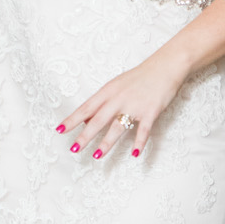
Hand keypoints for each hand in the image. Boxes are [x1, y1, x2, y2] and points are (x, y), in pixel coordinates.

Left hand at [57, 42, 190, 160]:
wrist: (164, 67)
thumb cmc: (138, 77)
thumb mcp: (116, 85)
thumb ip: (102, 102)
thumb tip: (86, 118)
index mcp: (108, 91)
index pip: (86, 107)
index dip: (73, 119)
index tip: (60, 130)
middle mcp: (118, 99)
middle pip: (98, 120)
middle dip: (85, 135)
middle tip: (74, 149)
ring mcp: (134, 106)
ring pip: (117, 127)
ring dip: (106, 143)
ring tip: (96, 156)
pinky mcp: (150, 112)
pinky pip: (143, 130)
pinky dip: (140, 143)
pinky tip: (135, 154)